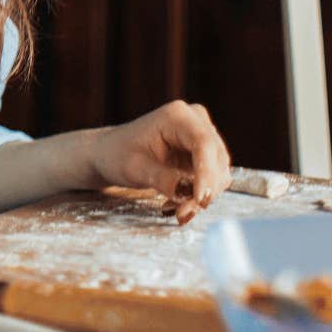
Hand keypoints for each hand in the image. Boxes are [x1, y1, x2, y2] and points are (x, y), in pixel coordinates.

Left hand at [87, 101, 231, 223]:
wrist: (112, 154)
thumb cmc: (118, 156)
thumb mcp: (135, 169)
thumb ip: (163, 179)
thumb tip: (189, 193)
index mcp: (177, 116)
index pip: (203, 144)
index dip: (207, 173)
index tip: (201, 200)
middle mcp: (195, 120)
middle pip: (216, 159)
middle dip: (203, 190)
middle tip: (182, 214)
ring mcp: (203, 135)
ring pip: (219, 172)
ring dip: (201, 196)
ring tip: (176, 210)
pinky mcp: (205, 153)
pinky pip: (213, 179)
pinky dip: (199, 195)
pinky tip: (178, 203)